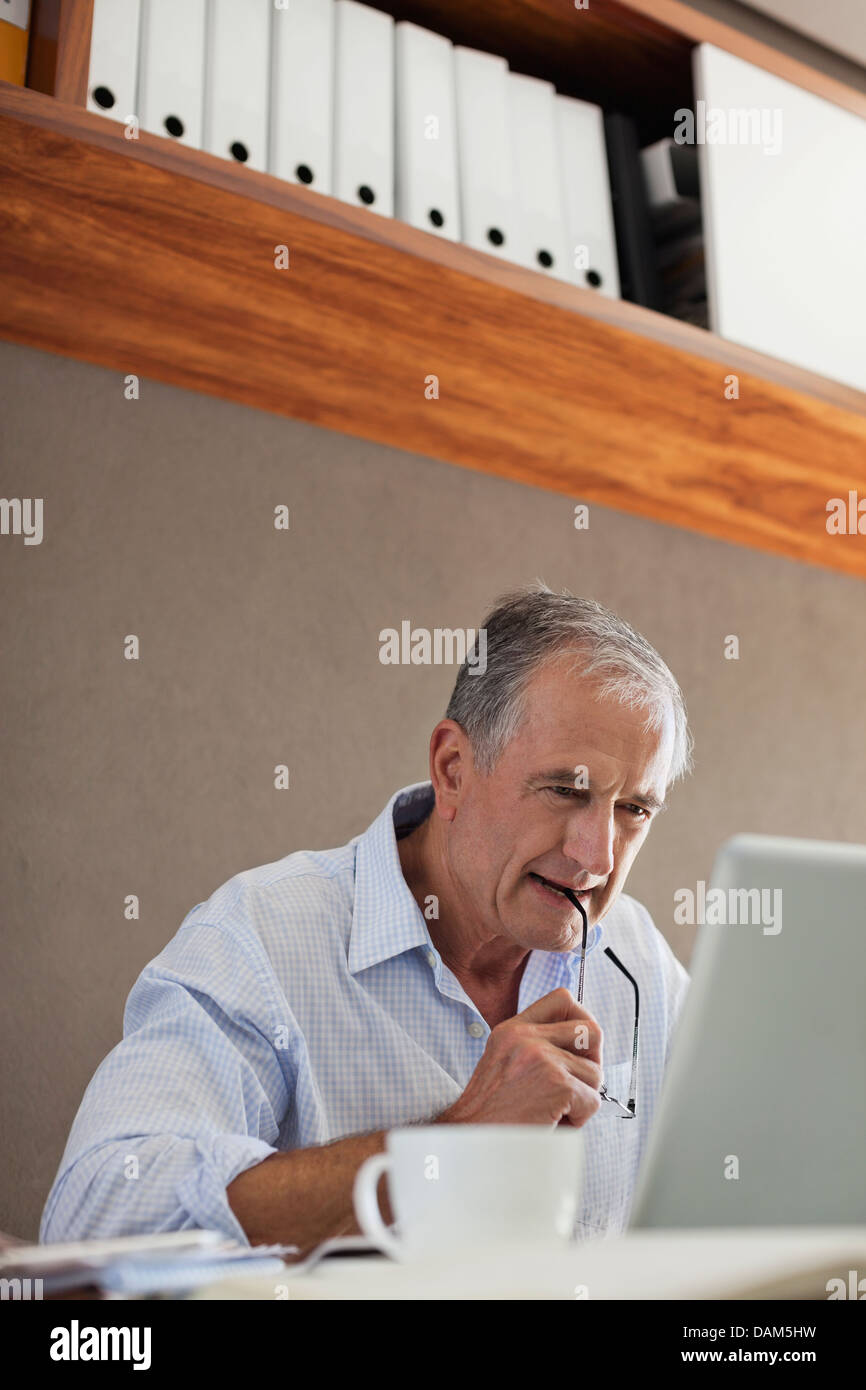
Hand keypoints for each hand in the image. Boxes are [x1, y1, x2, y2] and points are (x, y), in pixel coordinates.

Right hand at [437, 987, 602, 1128]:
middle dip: (591, 1062)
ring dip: (582, 1098)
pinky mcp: (557, 1084)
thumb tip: (583, 1045)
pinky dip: (579, 1119)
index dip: (581, 1021)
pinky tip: (553, 1123)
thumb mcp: (503, 1063)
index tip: (577, 1048)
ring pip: (595, 1072)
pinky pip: (593, 1100)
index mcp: (513, 1029)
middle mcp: (526, 1037)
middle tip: (574, 1085)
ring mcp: (542, 1058)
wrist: (470, 1141)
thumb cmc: (489, 1113)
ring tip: (554, 1110)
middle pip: (591, 1031)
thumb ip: (534, 1047)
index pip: (563, 999)